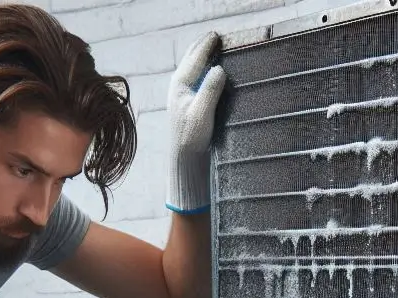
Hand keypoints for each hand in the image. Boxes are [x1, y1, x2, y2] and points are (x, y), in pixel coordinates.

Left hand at [167, 31, 226, 214]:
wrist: (183, 161)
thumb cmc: (191, 139)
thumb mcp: (202, 114)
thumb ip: (209, 90)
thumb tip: (219, 69)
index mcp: (180, 84)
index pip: (196, 56)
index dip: (208, 44)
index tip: (218, 35)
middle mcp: (178, 86)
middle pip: (191, 58)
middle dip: (203, 47)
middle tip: (216, 38)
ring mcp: (181, 94)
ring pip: (192, 68)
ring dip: (203, 58)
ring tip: (214, 50)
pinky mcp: (186, 104)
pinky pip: (196, 79)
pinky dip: (204, 71)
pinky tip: (211, 73)